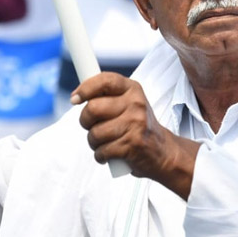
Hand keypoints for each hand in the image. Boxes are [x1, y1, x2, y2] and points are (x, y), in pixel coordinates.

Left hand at [72, 72, 199, 198]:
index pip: (104, 80)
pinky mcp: (133, 145)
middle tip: (91, 126)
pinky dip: (100, 156)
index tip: (74, 98)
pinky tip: (109, 154)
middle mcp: (135, 103)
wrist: (163, 152)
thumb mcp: (128, 103)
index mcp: (132, 89)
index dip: (85, 88)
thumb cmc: (137, 126)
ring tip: (103, 142)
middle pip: (93, 109)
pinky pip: (102, 151)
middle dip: (85, 121)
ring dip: (93, 142)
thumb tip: (76, 96)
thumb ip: (107, 96)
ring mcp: (136, 124)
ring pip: (95, 133)